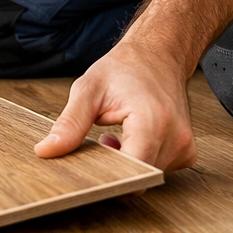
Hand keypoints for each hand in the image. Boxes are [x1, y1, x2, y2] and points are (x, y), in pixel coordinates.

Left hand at [34, 40, 197, 171]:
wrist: (157, 54)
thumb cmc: (125, 68)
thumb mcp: (88, 90)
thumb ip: (69, 124)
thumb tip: (46, 150)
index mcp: (153, 121)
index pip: (131, 173)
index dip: (107, 177)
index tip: (89, 166)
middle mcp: (175, 137)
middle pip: (137, 178)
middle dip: (114, 168)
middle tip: (102, 141)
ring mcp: (184, 146)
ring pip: (146, 176)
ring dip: (127, 163)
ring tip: (117, 134)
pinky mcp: (186, 151)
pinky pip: (159, 169)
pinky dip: (141, 160)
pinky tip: (132, 139)